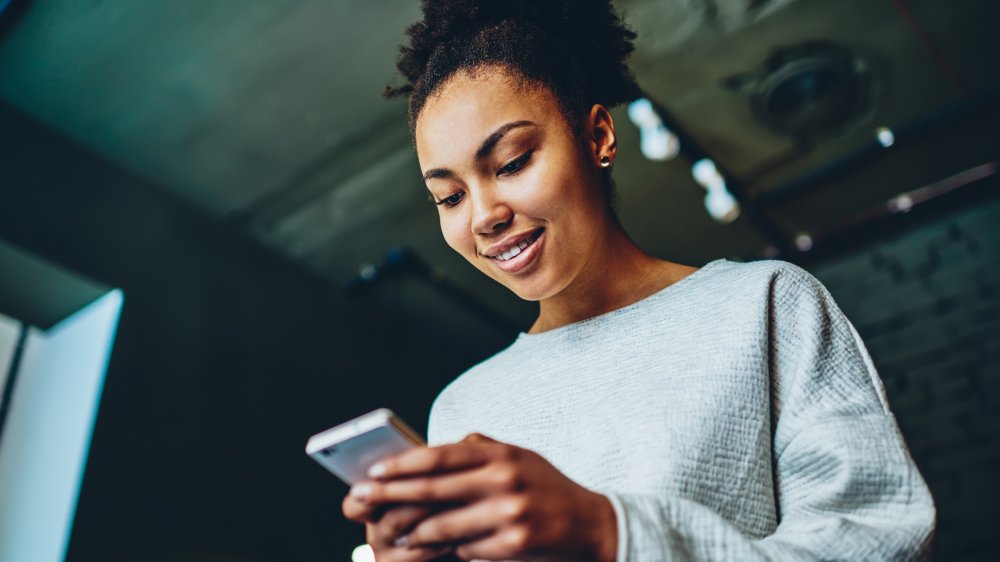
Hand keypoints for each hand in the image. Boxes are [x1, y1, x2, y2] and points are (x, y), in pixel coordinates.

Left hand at [346, 433, 616, 561]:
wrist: (592, 525)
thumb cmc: (548, 488)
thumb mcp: (520, 457)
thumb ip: (483, 449)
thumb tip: (445, 444)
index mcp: (500, 454)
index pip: (440, 455)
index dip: (402, 463)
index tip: (373, 469)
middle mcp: (504, 479)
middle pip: (433, 488)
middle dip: (390, 493)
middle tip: (360, 498)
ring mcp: (509, 512)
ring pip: (444, 525)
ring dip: (413, 531)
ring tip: (393, 532)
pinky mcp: (514, 543)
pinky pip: (466, 549)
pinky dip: (449, 549)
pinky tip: (435, 549)